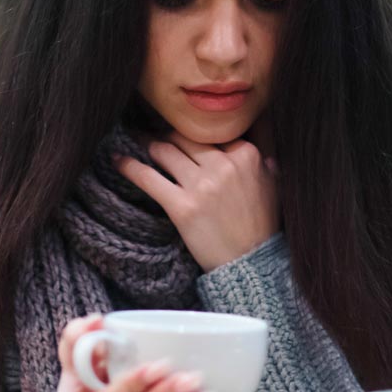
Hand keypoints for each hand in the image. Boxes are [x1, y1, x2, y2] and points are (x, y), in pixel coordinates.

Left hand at [115, 131, 278, 271]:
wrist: (251, 263)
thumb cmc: (261, 225)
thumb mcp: (273, 183)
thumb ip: (263, 156)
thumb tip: (258, 132)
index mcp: (246, 155)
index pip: (212, 132)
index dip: (195, 131)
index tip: (182, 129)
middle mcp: (224, 165)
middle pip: (184, 137)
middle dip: (168, 134)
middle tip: (154, 131)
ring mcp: (202, 186)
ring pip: (165, 151)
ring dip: (150, 145)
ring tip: (139, 142)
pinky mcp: (182, 207)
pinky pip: (149, 178)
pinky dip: (130, 167)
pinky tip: (117, 159)